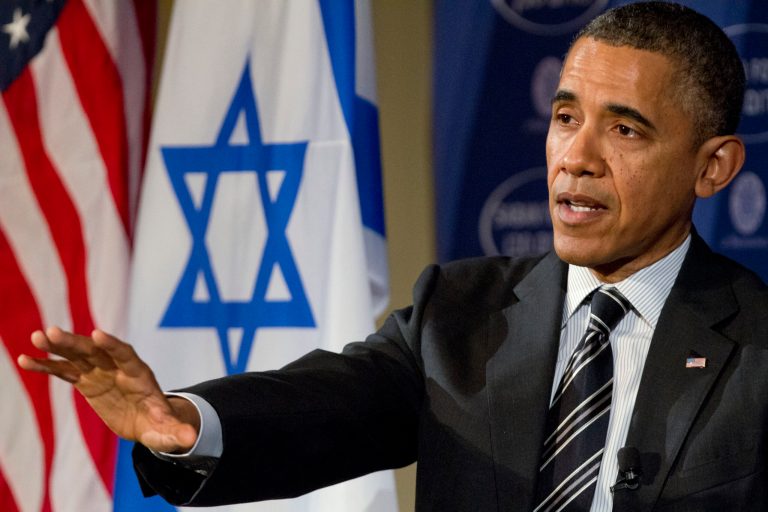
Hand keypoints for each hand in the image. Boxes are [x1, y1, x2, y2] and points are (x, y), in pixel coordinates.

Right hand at [17, 327, 198, 452]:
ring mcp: (100, 372)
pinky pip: (64, 371)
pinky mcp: (86, 380)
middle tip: (52, 332)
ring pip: (77, 356)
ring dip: (57, 347)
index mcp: (139, 375)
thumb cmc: (160, 423)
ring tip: (36, 338)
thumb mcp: (168, 429)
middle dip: (76, 342)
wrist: (147, 420)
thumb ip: (176, 432)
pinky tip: (26, 360)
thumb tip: (190, 438)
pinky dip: (47, 366)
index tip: (98, 335)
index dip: (113, 346)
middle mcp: (117, 367)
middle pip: (96, 351)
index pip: (126, 355)